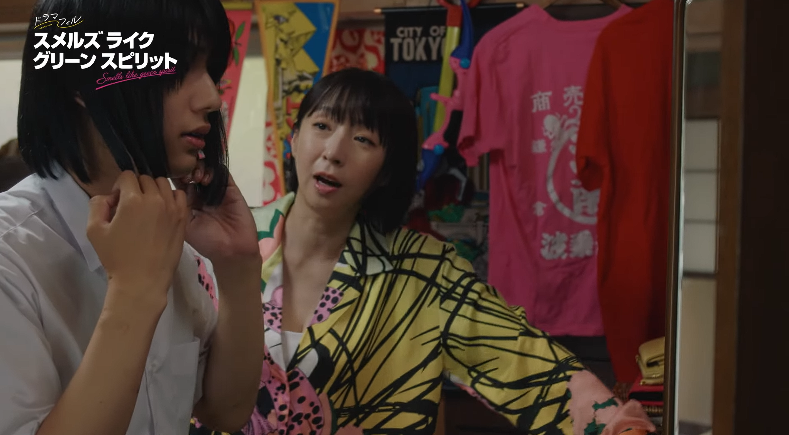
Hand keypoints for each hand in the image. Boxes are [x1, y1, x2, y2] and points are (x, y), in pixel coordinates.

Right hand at [87, 171, 188, 307]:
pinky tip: (163, 210)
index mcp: (133, 200)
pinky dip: (171, 197)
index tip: (117, 203)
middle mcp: (156, 199)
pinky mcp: (183, 218)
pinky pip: (180, 196)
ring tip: (148, 208)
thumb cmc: (116, 257)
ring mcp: (172, 208)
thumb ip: (97, 204)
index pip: (127, 175)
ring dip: (154, 190)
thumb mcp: (94, 230)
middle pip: (146, 178)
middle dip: (136, 188)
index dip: (119, 186)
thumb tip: (110, 196)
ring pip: (164, 184)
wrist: (142, 280)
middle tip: (131, 207)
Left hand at [176, 162, 259, 268]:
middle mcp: (202, 194)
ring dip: (199, 169)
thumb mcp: (186, 224)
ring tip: (196, 178)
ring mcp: (217, 191)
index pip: (180, 182)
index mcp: (189, 202)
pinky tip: (206, 179)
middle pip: (193, 172)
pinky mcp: (231, 189)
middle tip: (184, 175)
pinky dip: (214, 171)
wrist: (232, 250)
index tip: (170, 175)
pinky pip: (222, 174)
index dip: (175, 175)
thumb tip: (172, 185)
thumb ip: (179, 205)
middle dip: (186, 169)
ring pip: (207, 170)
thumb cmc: (207, 242)